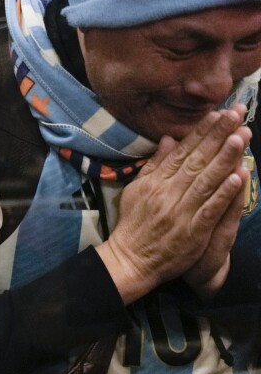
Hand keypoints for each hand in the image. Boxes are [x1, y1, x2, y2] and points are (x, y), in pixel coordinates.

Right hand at [100, 105, 250, 302]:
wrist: (130, 260)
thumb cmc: (133, 225)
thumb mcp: (136, 190)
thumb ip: (154, 165)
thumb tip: (167, 139)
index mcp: (156, 182)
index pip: (182, 152)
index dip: (202, 132)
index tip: (220, 113)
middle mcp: (168, 193)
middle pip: (197, 160)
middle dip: (219, 136)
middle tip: (238, 114)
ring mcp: (181, 212)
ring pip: (206, 181)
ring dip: (226, 158)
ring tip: (242, 136)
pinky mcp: (192, 231)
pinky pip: (211, 209)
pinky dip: (225, 193)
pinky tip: (239, 177)